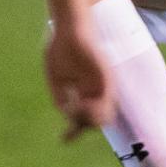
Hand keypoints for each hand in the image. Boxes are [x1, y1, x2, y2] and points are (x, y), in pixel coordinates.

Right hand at [44, 23, 113, 140]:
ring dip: (87, 121)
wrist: (69, 28)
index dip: (75, 131)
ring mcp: (103, 84)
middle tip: (69, 125)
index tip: (63, 139)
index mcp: (84, 90)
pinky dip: (92, 110)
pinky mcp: (107, 78)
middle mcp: (96, 89)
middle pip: (96, 121)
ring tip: (76, 107)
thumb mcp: (58, 78)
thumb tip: (67, 114)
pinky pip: (107, 103)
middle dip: (81, 127)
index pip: (86, 117)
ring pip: (104, 118)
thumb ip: (62, 97)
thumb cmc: (60, 47)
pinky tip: (80, 102)